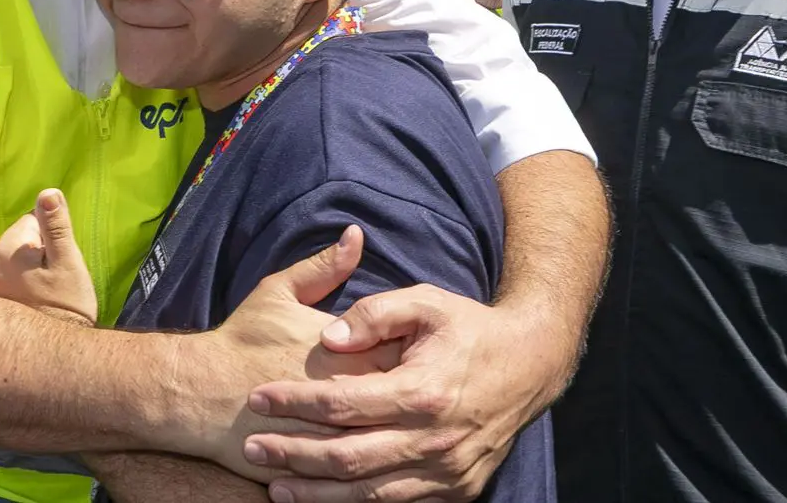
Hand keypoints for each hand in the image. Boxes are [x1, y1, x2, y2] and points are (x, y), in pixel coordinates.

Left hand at [0, 189, 96, 324]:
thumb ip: (56, 226)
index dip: (51, 237)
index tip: (59, 261)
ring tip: (48, 290)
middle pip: (22, 239)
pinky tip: (37, 300)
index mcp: (7, 249)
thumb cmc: (67, 303)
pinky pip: (12, 277)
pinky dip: (25, 283)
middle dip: (41, 252)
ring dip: (33, 267)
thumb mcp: (68, 261)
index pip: (31, 221)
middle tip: (56, 277)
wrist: (57, 353)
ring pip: (17, 258)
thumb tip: (47, 192)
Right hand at [176, 227, 401, 483]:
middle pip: (405, 400)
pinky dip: (374, 464)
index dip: (418, 353)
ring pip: (387, 439)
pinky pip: (359, 472)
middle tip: (415, 387)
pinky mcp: (319, 465)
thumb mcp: (279, 292)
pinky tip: (376, 451)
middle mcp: (348, 397)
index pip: (408, 355)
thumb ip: (324, 266)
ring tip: (397, 421)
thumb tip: (356, 235)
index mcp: (346, 354)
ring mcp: (334, 436)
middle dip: (414, 393)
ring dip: (398, 431)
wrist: (200, 392)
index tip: (419, 350)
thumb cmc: (241, 339)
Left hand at [243, 284, 544, 501]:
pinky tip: (323, 498)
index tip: (257, 397)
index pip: (343, 404)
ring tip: (275, 488)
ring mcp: (448, 472)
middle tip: (253, 448)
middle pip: (348, 458)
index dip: (295, 402)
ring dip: (318, 493)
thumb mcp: (426, 301)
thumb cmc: (470, 328)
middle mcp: (435, 440)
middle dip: (294, 455)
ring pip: (369, 494)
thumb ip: (374, 314)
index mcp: (423, 392)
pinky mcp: (457, 490)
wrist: (533, 363)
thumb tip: (329, 338)